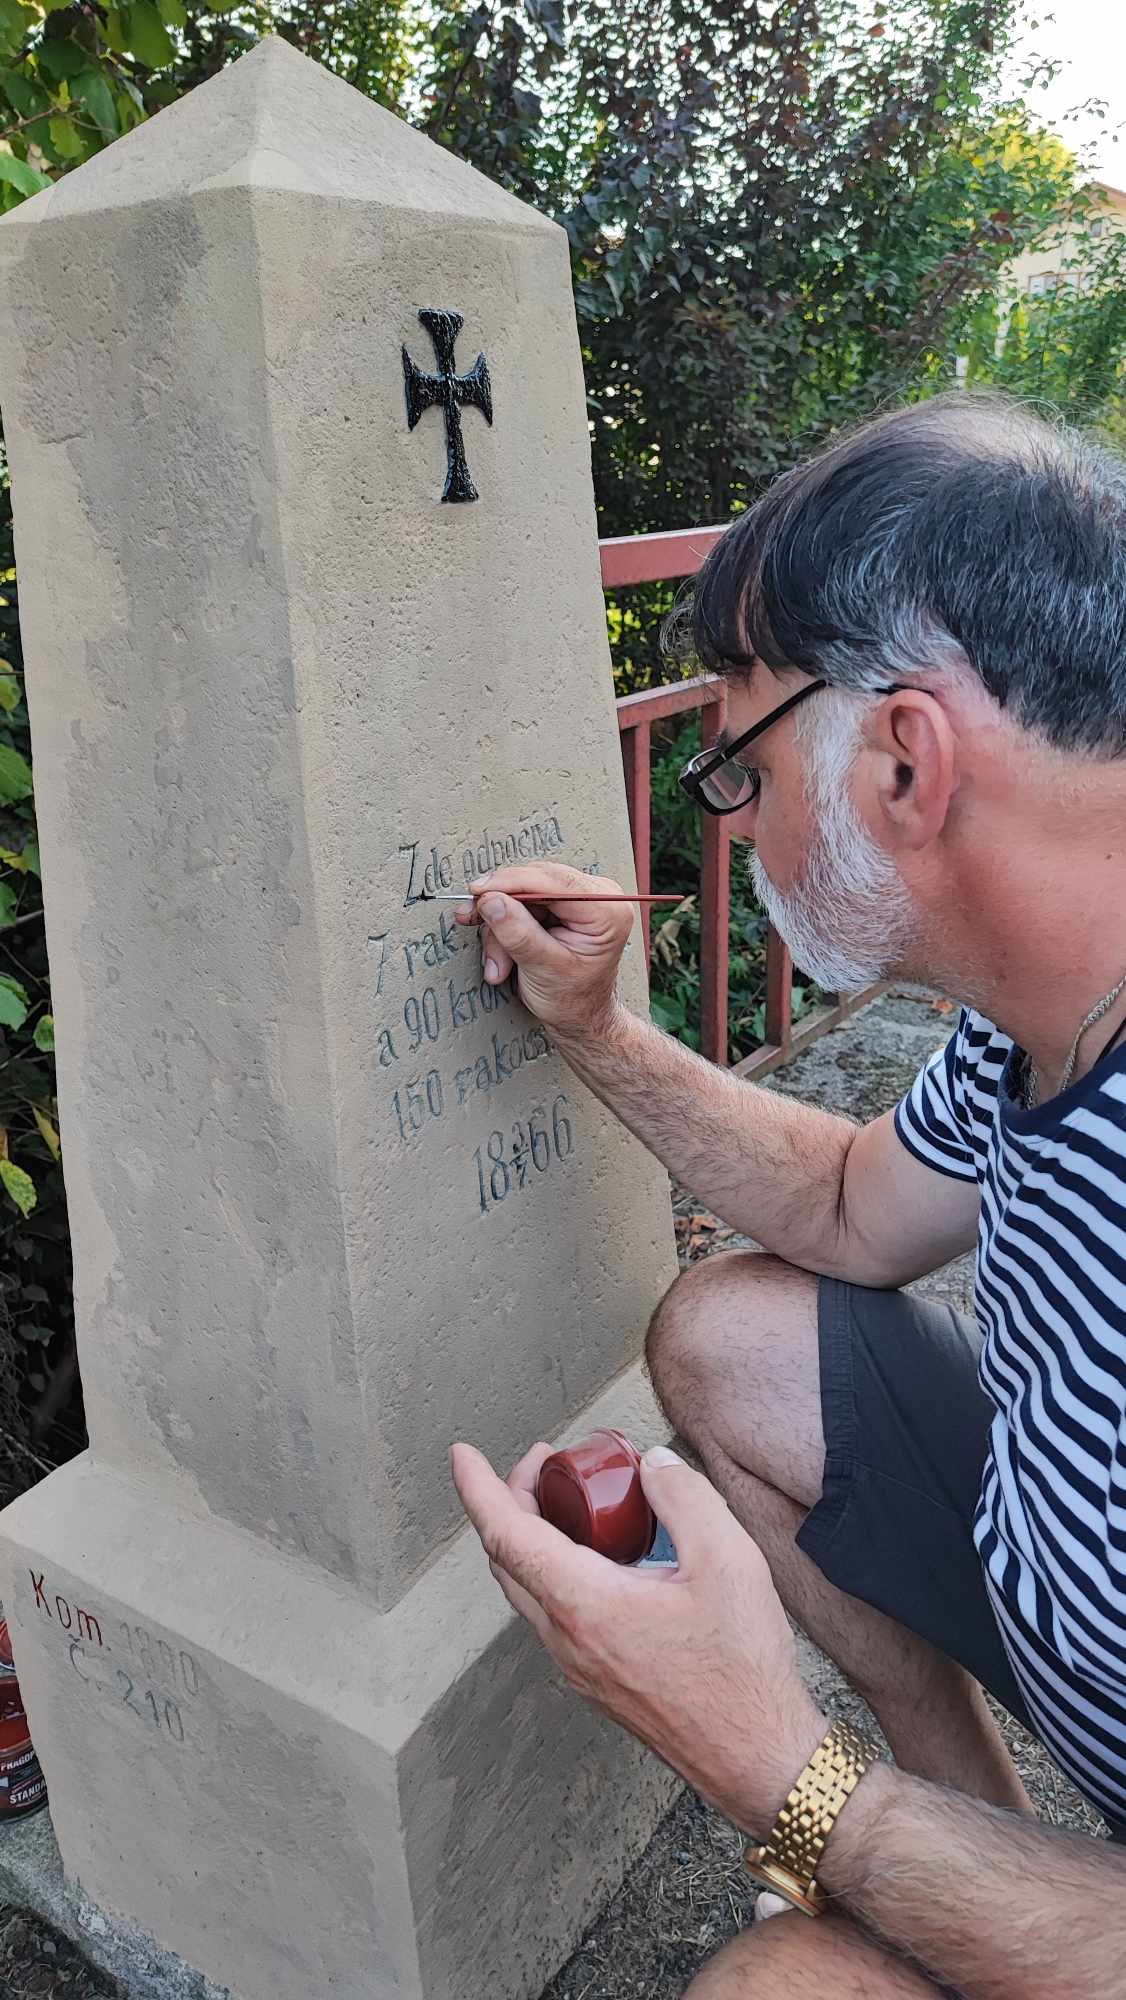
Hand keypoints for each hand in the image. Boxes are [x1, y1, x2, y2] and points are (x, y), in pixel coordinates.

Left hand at [450, 1439, 825, 1835]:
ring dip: (535, 1538)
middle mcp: (567, 1640)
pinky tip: (602, 1556)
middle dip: (512, 1501)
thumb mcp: (728, 1560)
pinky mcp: (597, 1681)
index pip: (505, 1535)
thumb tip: (653, 1466)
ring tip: (575, 1503)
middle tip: (546, 1465)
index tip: (462, 1454)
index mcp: (585, 1605)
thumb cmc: (741, 1669)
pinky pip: (555, 1615)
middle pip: (509, 1560)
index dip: (478, 1486)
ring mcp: (578, 1667)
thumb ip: (684, 1497)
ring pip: (529, 1591)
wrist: (757, 1757)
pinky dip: (558, 1571)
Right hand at [454, 862, 632, 1040]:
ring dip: (500, 928)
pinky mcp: (560, 907)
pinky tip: (502, 954)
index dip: (511, 882)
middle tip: (473, 920)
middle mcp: (596, 897)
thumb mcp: (542, 968)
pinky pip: (521, 905)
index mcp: (606, 911)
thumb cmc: (573, 1000)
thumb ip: (517, 933)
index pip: (553, 880)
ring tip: (499, 963)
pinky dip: (504, 928)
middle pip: (533, 883)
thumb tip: (491, 900)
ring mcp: (577, 900)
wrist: (578, 1018)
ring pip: (521, 896)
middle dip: (501, 911)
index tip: (479, 890)